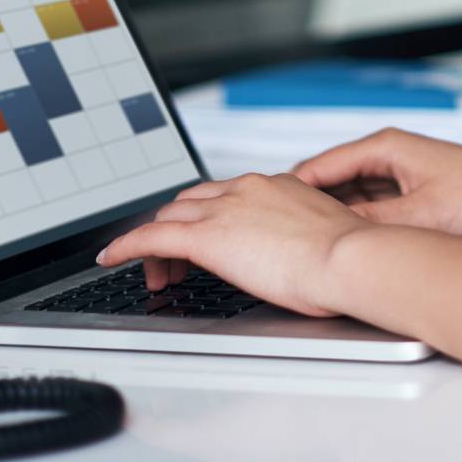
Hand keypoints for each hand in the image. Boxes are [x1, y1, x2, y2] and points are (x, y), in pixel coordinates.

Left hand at [96, 172, 373, 316]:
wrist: (349, 258)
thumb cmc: (349, 259)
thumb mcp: (323, 239)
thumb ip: (300, 238)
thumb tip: (298, 257)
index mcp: (275, 186)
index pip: (225, 195)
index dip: (207, 217)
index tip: (207, 237)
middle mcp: (246, 189)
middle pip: (191, 201)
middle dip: (178, 229)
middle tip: (177, 264)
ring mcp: (224, 209)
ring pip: (171, 216)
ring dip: (157, 243)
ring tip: (157, 274)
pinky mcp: (207, 237)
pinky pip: (152, 237)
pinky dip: (127, 246)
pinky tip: (111, 257)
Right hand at [290, 129, 461, 238]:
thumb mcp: (419, 217)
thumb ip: (372, 226)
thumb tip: (331, 240)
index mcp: (383, 147)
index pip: (317, 167)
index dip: (289, 194)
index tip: (265, 217)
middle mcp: (388, 154)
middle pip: (330, 183)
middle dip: (307, 209)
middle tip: (280, 239)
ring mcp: (400, 172)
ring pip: (349, 198)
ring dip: (333, 219)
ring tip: (306, 248)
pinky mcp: (412, 191)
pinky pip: (370, 207)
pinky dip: (357, 224)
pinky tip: (348, 249)